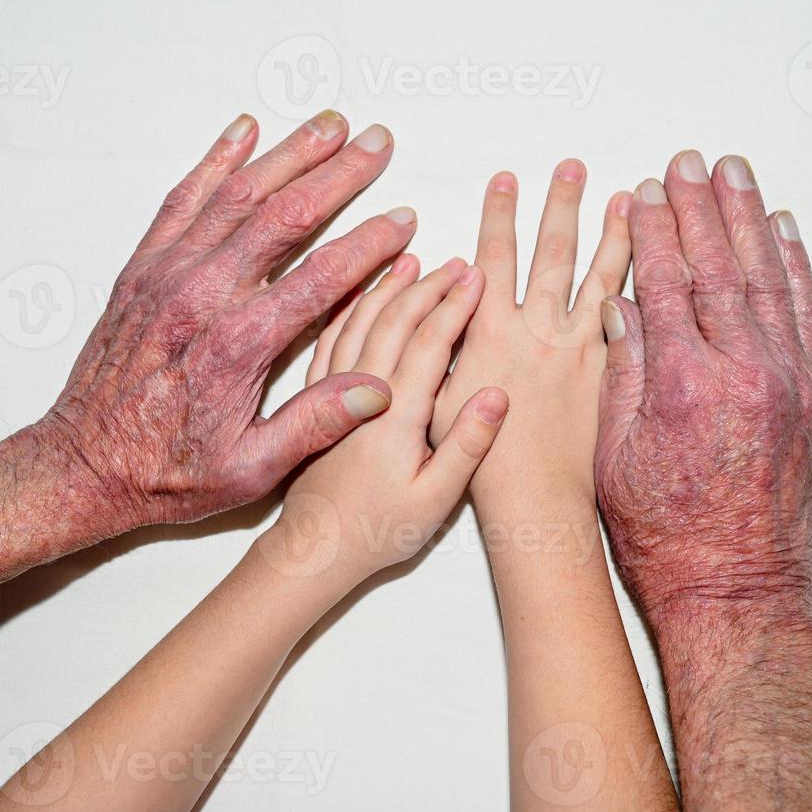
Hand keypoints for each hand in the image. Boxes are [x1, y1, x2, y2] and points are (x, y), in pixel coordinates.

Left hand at [37, 112, 416, 539]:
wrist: (83, 464)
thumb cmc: (166, 472)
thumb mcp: (249, 469)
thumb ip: (315, 424)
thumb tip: (380, 389)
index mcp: (237, 344)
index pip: (321, 276)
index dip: (369, 244)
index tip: (404, 219)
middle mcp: (201, 295)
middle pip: (283, 215)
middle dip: (337, 174)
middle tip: (378, 142)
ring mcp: (167, 274)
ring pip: (236, 194)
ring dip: (287, 153)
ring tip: (329, 122)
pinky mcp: (142, 269)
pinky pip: (182, 200)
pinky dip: (214, 160)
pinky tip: (243, 131)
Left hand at [261, 257, 507, 580]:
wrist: (312, 549)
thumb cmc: (376, 530)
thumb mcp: (435, 500)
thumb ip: (467, 446)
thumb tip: (499, 393)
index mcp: (393, 413)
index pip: (427, 341)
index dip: (454, 305)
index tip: (477, 275)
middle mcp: (359, 392)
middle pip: (393, 319)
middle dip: (427, 285)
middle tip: (456, 263)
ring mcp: (331, 391)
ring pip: (358, 321)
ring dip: (386, 287)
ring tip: (411, 262)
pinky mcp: (314, 397)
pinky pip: (329, 338)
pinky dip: (347, 308)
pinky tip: (358, 293)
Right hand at [431, 162, 631, 503]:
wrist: (534, 503)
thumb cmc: (480, 464)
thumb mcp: (440, 397)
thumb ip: (447, 345)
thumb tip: (450, 303)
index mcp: (493, 335)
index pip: (496, 258)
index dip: (499, 216)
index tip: (506, 179)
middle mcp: (541, 334)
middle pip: (554, 254)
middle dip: (560, 205)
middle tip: (571, 166)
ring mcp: (582, 352)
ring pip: (603, 278)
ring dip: (616, 233)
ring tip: (630, 197)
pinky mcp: (611, 373)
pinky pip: (633, 318)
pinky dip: (648, 286)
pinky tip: (664, 262)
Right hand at [594, 150, 811, 624]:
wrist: (740, 593)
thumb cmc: (665, 537)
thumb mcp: (616, 457)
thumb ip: (622, 374)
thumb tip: (621, 307)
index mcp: (684, 383)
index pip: (665, 283)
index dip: (651, 231)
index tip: (641, 190)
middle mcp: (744, 371)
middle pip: (720, 267)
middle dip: (700, 208)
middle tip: (688, 161)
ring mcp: (789, 382)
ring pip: (770, 280)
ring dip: (751, 220)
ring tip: (736, 175)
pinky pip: (808, 315)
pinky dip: (797, 268)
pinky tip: (785, 234)